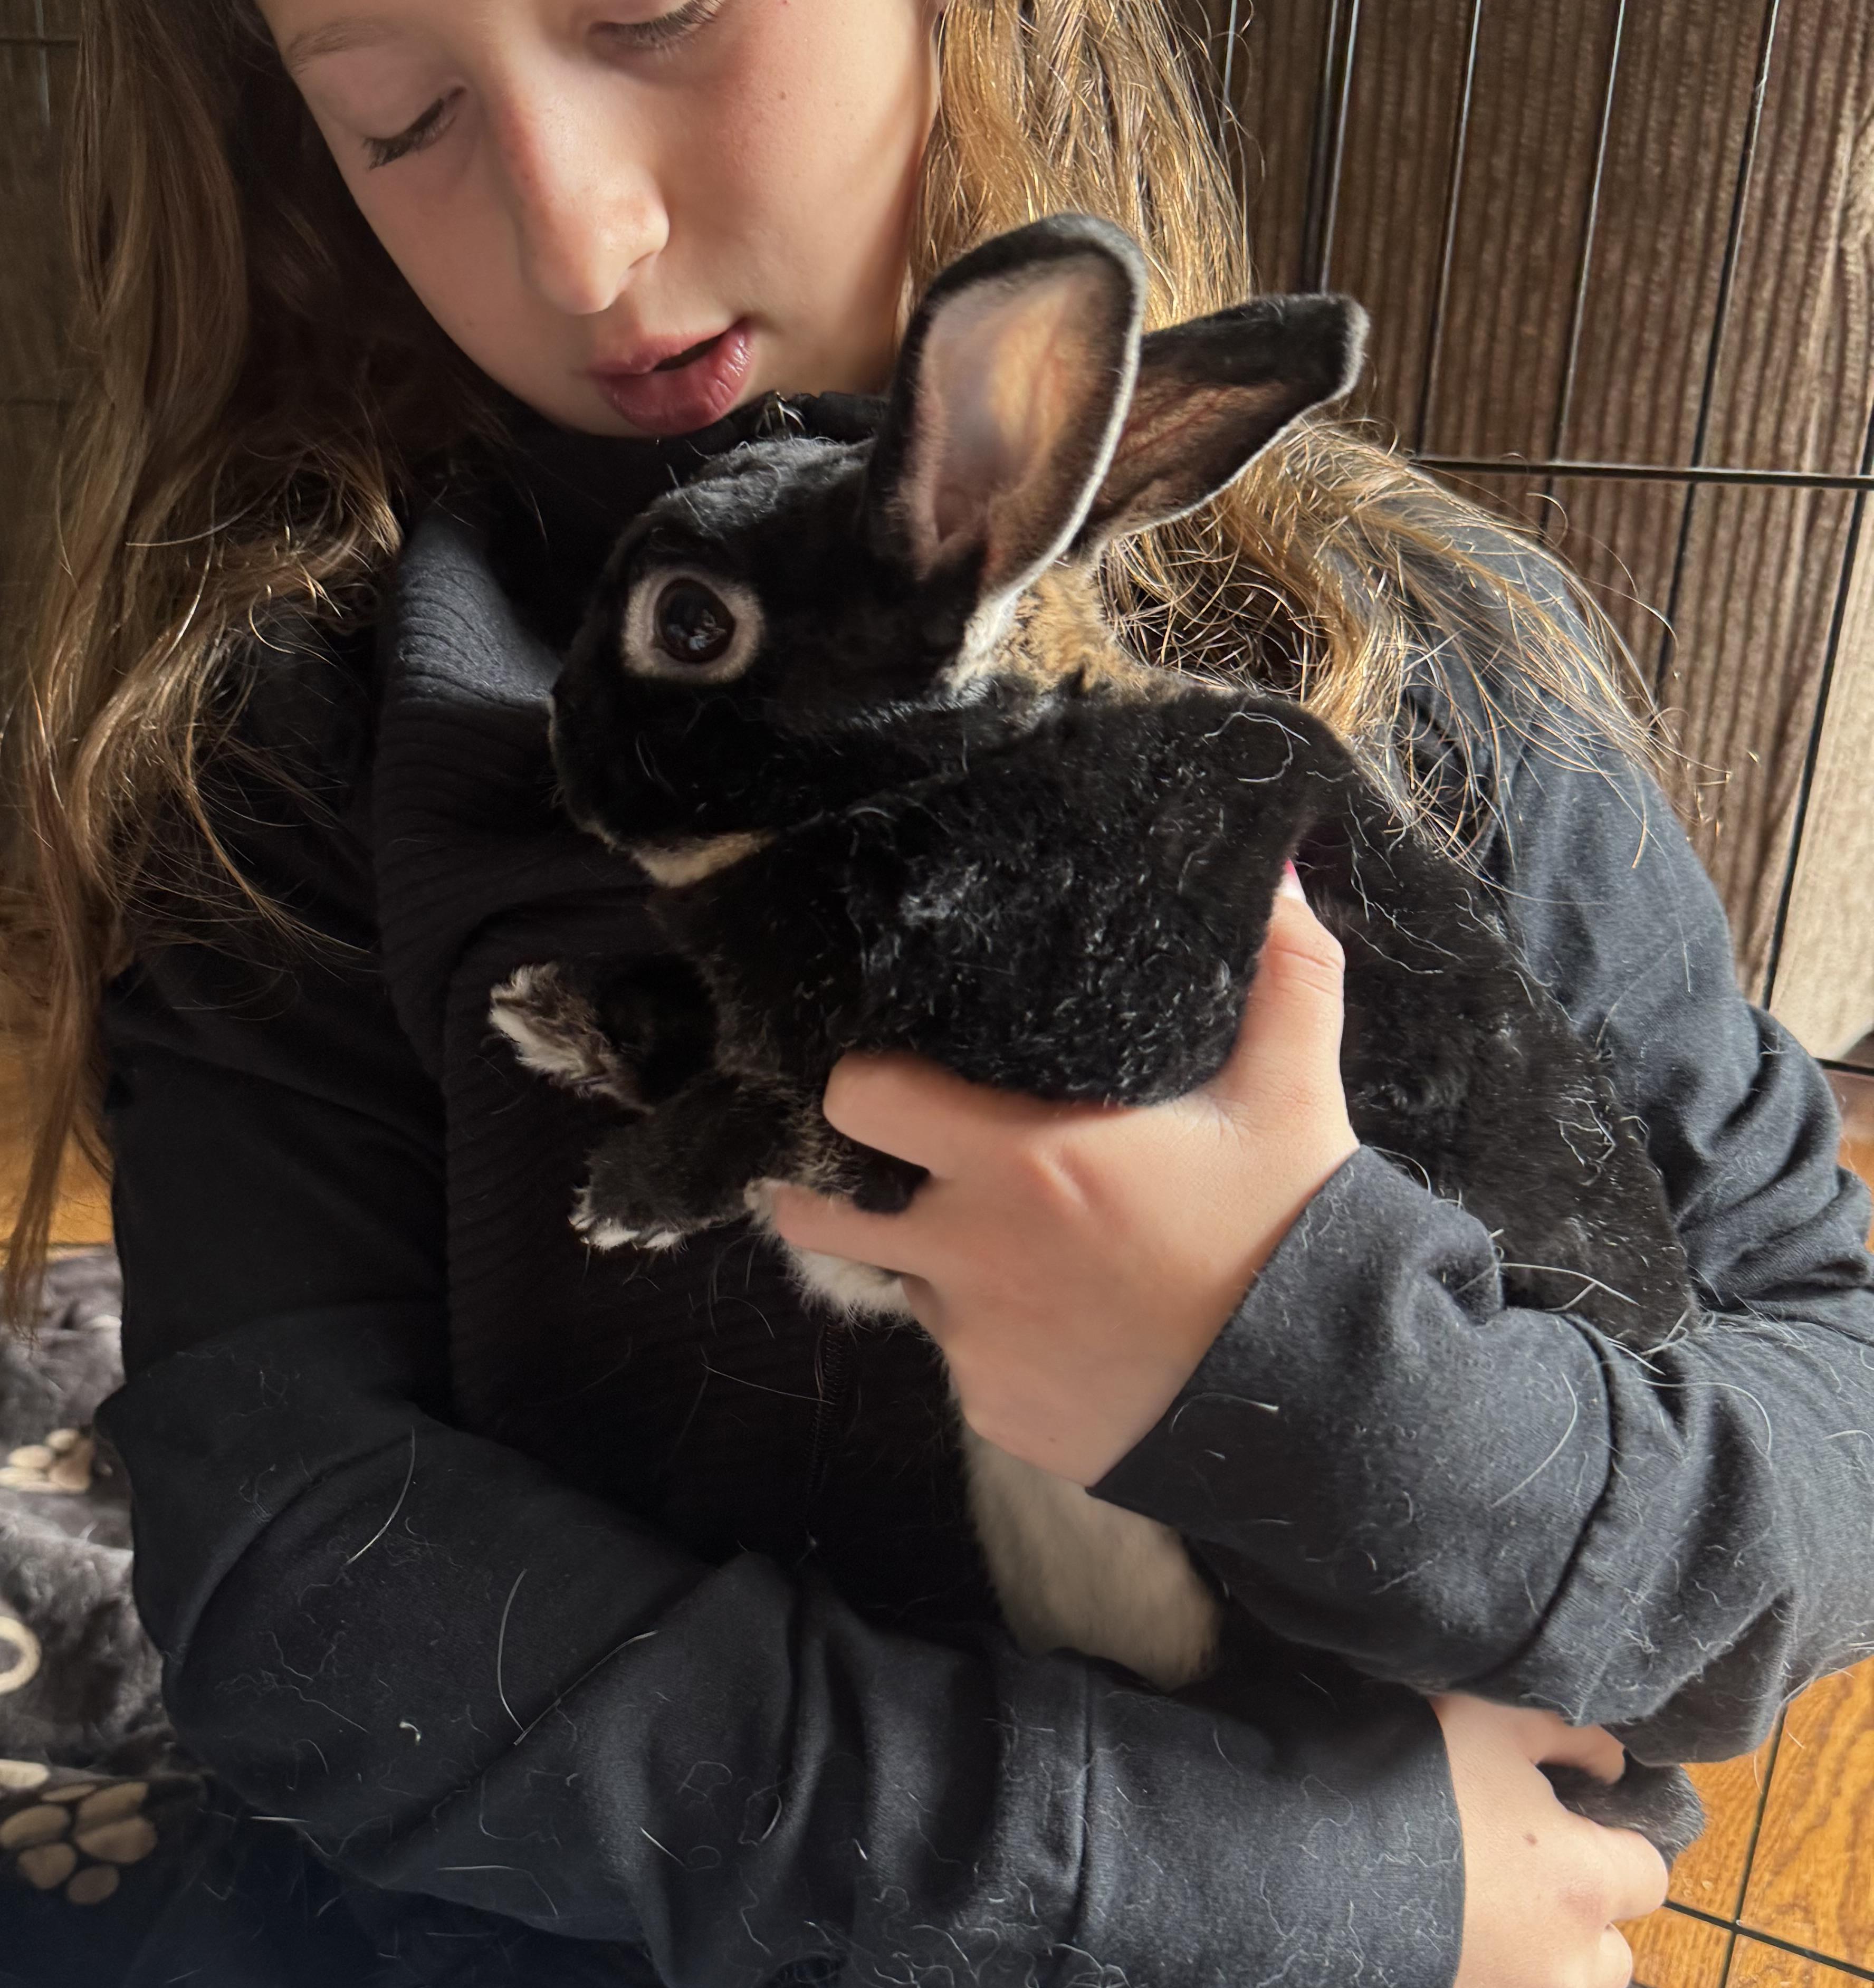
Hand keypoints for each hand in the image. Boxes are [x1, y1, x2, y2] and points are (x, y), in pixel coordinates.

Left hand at [768, 869, 1358, 1485]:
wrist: (1318, 1407)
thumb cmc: (1290, 1237)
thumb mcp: (1293, 1094)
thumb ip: (1281, 976)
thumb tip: (1276, 875)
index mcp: (1018, 1160)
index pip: (857, 1100)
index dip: (863, 1084)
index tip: (892, 1078)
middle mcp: (971, 1255)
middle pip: (820, 1209)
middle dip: (834, 1182)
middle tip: (888, 1165)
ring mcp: (975, 1343)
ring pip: (907, 1285)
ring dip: (939, 1264)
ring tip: (1020, 1248)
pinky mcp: (994, 1411)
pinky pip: (964, 1361)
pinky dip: (995, 1340)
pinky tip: (1065, 1325)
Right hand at [1433, 1695, 1668, 1987]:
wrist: (1311, 1843)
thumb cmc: (1416, 1775)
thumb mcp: (1491, 1721)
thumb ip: (1567, 1734)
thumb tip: (1611, 1762)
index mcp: (1584, 1884)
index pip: (1649, 1871)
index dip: (1614, 1836)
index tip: (1570, 1812)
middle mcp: (1566, 1961)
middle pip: (1614, 1949)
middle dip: (1587, 1912)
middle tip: (1530, 1862)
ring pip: (1564, 1978)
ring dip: (1546, 1948)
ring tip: (1493, 1900)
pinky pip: (1507, 1979)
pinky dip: (1496, 1958)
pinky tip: (1456, 1918)